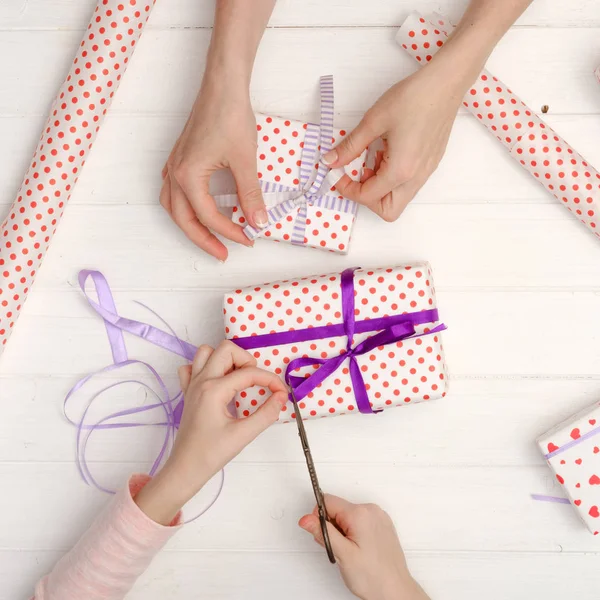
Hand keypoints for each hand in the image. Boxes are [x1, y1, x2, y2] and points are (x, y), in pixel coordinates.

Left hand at [135, 341, 287, 523]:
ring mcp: (192, 384)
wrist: (186, 468)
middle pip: (226, 349)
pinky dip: (205, 367)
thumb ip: (266, 414)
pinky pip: (192, 367)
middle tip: (255, 381)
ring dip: (226, 359)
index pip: (249, 373)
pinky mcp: (188, 392)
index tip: (282, 392)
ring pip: (206, 352)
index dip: (270, 380)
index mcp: (214, 390)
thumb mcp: (244, 435)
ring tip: (237, 378)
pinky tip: (217, 382)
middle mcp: (201, 381)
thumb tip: (281, 397)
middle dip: (246, 360)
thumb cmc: (212, 453)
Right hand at [160, 76, 267, 260]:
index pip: (209, 217)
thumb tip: (259, 222)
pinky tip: (199, 208)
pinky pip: (174, 192)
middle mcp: (175, 174)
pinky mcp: (180, 158)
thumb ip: (250, 195)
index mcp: (188, 177)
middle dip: (204, 240)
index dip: (231, 231)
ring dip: (190, 226)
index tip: (250, 238)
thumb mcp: (245, 161)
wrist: (222, 85)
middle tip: (224, 253)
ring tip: (210, 237)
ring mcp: (174, 165)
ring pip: (174, 207)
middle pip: (184, 220)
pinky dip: (185, 206)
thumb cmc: (230, 116)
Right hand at [299, 495, 429, 599]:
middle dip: (332, 527)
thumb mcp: (341, 554)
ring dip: (343, 531)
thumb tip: (306, 518)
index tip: (324, 535)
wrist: (395, 591)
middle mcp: (371, 510)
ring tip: (351, 552)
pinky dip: (355, 532)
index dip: (320, 518)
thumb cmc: (374, 577)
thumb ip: (322, 532)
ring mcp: (379, 517)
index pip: (327, 501)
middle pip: (338, 508)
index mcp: (360, 513)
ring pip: (348, 515)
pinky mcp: (382, 524)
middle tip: (339, 549)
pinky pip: (360, 520)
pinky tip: (359, 549)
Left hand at [324, 62, 464, 221]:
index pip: (368, 197)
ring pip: (399, 199)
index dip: (348, 189)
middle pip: (388, 211)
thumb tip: (330, 161)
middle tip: (356, 175)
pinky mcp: (430, 164)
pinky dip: (392, 178)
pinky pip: (408, 185)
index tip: (338, 173)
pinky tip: (387, 152)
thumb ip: (350, 146)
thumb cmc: (413, 98)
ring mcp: (426, 173)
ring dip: (380, 187)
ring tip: (373, 158)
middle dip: (367, 198)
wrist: (446, 82)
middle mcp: (416, 178)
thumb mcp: (374, 121)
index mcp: (401, 170)